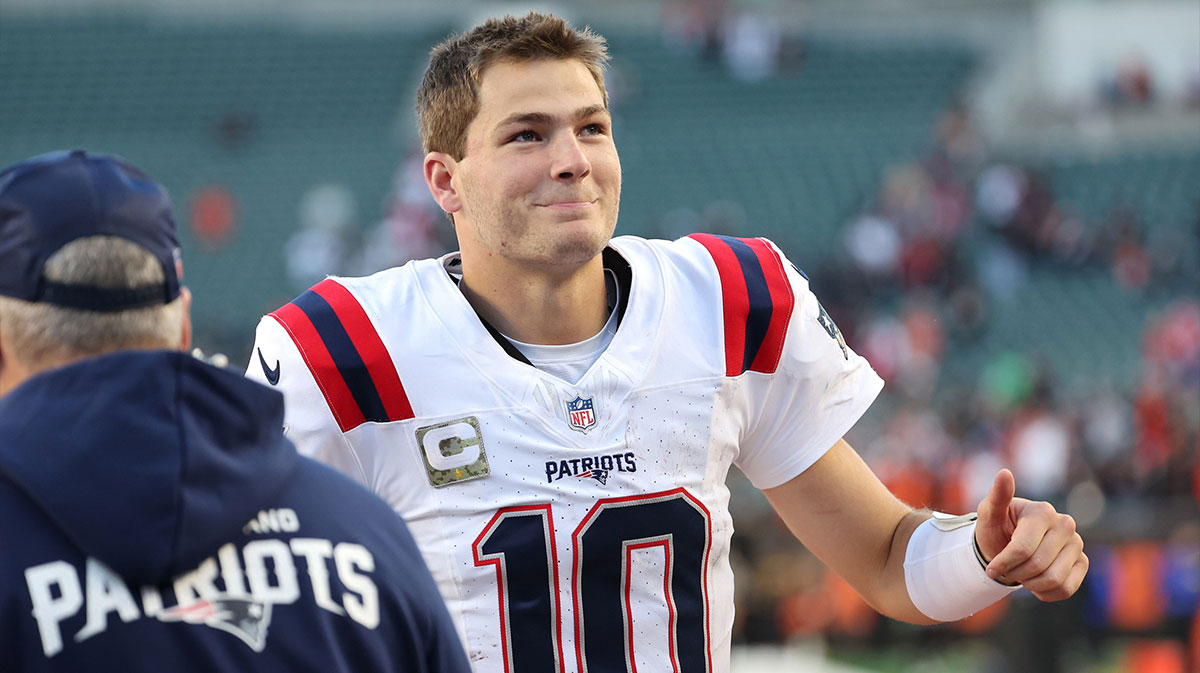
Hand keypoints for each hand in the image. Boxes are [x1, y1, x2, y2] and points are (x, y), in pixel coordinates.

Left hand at [975, 469, 1087, 600]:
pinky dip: (1045, 592)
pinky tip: (1035, 582)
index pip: (1022, 548)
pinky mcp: (1082, 563)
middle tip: (1006, 569)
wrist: (1007, 544)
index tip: (991, 568)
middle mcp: (1066, 525)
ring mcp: (1077, 544)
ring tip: (1020, 573)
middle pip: (1037, 565)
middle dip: (1016, 573)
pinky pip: (1066, 589)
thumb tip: (1004, 473)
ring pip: (1053, 579)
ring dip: (1030, 584)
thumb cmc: (997, 528)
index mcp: (1043, 511)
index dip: (1003, 563)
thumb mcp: (990, 514)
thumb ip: (997, 496)